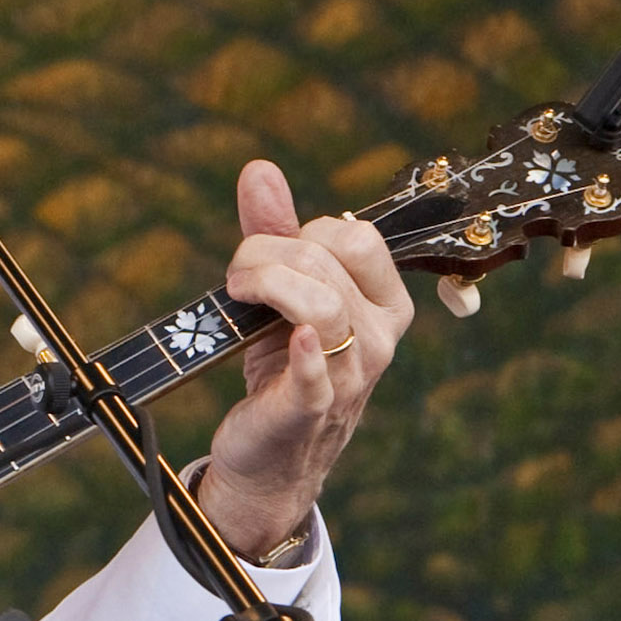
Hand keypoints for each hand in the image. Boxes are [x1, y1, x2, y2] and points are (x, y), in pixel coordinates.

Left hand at [200, 160, 414, 560]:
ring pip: (319, 304)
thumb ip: (274, 231)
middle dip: (265, 254)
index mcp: (383, 301)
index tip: (266, 254)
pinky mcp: (313, 408)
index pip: (356, 237)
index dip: (300, 232)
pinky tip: (291, 341)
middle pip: (327, 261)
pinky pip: (317, 374)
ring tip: (236, 296)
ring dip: (263, 285)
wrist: (270, 450)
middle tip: (237, 279)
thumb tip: (259, 169)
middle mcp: (380, 335)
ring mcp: (353, 375)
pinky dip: (303, 354)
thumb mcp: (282, 293)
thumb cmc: (281, 364)